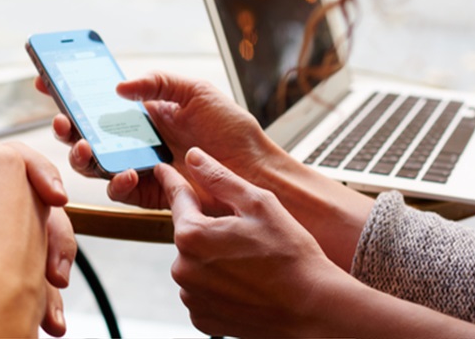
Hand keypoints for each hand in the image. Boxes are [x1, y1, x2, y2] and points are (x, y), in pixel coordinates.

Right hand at [36, 72, 284, 209]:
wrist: (255, 172)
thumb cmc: (232, 130)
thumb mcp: (196, 92)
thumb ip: (158, 82)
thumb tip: (119, 88)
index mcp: (144, 112)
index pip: (98, 100)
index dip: (69, 92)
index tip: (45, 83)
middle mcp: (136, 140)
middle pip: (87, 133)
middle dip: (67, 127)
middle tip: (63, 121)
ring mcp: (139, 167)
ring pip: (94, 164)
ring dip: (82, 156)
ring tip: (85, 148)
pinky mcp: (148, 193)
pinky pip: (119, 190)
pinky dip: (116, 181)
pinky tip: (126, 173)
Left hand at [157, 147, 353, 336]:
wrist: (312, 308)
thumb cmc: (290, 256)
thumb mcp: (259, 204)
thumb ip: (220, 178)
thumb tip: (193, 157)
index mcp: (192, 236)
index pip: (177, 198)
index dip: (172, 180)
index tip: (162, 169)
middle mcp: (183, 269)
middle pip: (189, 235)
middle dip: (209, 229)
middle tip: (246, 235)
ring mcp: (192, 297)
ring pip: (195, 264)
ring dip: (213, 258)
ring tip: (250, 263)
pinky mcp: (202, 318)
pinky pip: (201, 292)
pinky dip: (217, 285)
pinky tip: (245, 284)